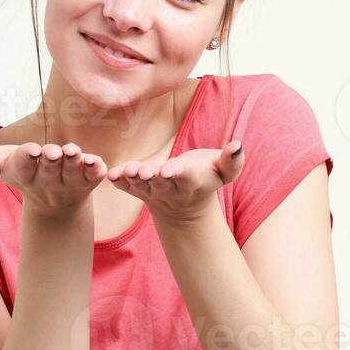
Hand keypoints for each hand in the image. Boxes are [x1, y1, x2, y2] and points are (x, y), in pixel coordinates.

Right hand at [0, 142, 107, 216]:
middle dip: (51, 159)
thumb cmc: (26, 173)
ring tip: (74, 151)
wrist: (56, 203)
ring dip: (74, 161)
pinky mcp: (90, 180)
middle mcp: (49, 180)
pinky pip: (95, 176)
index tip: (31, 149)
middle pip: (49, 169)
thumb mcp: (5, 166)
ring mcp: (70, 181)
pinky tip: (95, 161)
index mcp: (26, 175)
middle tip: (52, 151)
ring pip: (72, 171)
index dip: (27, 158)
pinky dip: (96, 169)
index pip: (24, 166)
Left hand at [107, 140, 244, 224]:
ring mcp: (152, 191)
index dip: (176, 172)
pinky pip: (126, 187)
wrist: (186, 204)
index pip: (184, 176)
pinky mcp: (137, 190)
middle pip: (160, 182)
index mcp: (192, 181)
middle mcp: (170, 188)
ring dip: (132, 178)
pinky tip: (112, 174)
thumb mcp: (223, 171)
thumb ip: (231, 161)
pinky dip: (119, 181)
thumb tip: (237, 144)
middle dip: (151, 175)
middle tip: (143, 171)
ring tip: (126, 171)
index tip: (169, 169)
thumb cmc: (206, 176)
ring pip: (141, 186)